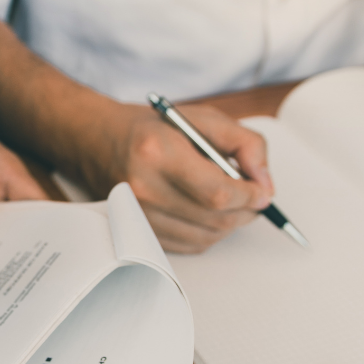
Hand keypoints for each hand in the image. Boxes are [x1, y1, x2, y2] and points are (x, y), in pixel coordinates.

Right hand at [104, 102, 273, 252]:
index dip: (250, 196)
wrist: (99, 141)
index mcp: (158, 153)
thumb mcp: (203, 119)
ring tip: (231, 202)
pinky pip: (190, 245)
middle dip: (246, 211)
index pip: (218, 192)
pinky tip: (207, 212)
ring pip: (207, 237)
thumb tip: (265, 182)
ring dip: (230, 224)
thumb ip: (245, 143)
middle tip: (254, 197)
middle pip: (216, 219)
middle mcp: (144, 188)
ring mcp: (138, 215)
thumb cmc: (152, 128)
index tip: (262, 191)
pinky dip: (209, 233)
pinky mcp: (139, 232)